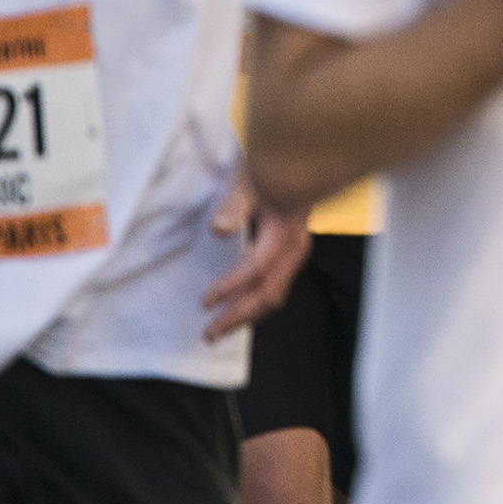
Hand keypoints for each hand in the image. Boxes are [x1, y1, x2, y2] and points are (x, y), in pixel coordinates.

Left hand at [200, 178, 310, 340]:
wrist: (297, 169)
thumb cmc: (269, 174)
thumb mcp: (249, 183)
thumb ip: (235, 206)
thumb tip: (219, 229)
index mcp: (284, 233)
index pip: (256, 268)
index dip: (231, 287)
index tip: (205, 302)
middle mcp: (295, 249)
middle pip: (268, 292)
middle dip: (238, 316)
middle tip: (209, 335)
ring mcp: (297, 255)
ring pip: (274, 295)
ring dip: (247, 317)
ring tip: (220, 331)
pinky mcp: (293, 257)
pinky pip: (277, 289)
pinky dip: (257, 306)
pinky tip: (240, 311)